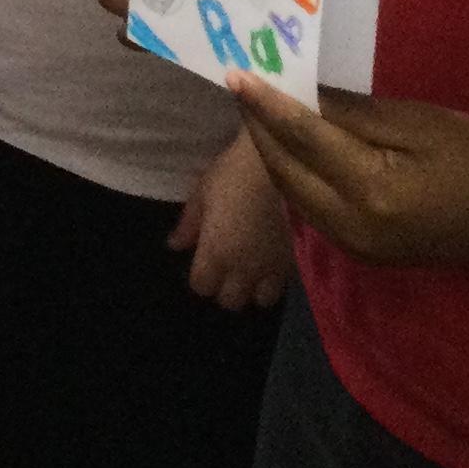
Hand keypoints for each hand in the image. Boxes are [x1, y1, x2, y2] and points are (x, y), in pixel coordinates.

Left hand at [172, 130, 291, 309]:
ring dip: (253, 289)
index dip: (200, 278)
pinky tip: (270, 263)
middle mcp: (242, 269)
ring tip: (251, 270)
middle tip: (225, 269)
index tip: (202, 264)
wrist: (275, 166)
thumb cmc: (232, 175)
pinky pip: (283, 285)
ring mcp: (270, 267)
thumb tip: (175, 245)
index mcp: (215, 253)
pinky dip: (274, 280)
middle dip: (225, 289)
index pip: (202, 287)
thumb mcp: (202, 193)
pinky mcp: (293, 260)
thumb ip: (188, 224)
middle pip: (230, 301)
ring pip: (260, 300)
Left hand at [229, 78, 468, 266]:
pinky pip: (311, 210)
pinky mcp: (362, 253)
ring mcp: (356, 246)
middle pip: (286, 172)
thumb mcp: (417, 123)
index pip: (303, 140)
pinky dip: (294, 177)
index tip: (236, 75)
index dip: (266, 106)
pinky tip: (288, 149)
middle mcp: (353, 227)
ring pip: (293, 194)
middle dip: (258, 130)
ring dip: (272, 154)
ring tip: (256, 112)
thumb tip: (302, 93)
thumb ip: (354, 113)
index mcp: (372, 191)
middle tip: (241, 89)